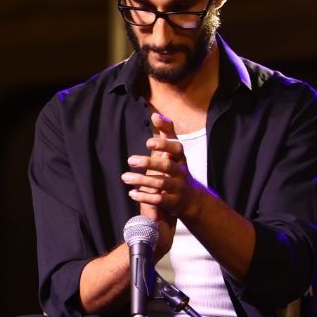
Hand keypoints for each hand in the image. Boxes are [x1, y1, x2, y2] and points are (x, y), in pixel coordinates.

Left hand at [122, 113, 182, 254]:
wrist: (192, 199)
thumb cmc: (177, 169)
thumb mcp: (174, 152)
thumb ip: (166, 133)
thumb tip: (155, 114)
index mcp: (180, 158)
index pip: (176, 148)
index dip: (164, 145)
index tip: (148, 142)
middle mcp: (181, 172)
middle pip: (167, 166)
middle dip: (149, 162)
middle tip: (130, 160)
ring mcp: (178, 188)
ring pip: (161, 183)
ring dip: (142, 180)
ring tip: (124, 177)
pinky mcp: (173, 202)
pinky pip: (159, 199)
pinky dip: (145, 196)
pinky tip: (131, 193)